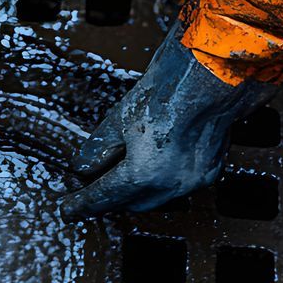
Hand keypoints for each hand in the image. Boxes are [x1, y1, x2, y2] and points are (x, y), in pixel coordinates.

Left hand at [64, 26, 279, 215]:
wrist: (212, 74)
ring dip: (138, 191)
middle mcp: (171, 184)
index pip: (105, 197)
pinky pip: (178, 186)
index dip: (83, 203)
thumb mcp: (120, 118)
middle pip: (131, 203)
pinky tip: (154, 164)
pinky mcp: (209, 171)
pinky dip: (162, 181)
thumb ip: (99, 149)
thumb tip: (84, 166)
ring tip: (122, 173)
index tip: (70, 208)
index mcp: (144, 172)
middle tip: (94, 187)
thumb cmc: (168, 88)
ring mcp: (194, 180)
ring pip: (157, 199)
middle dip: (112, 198)